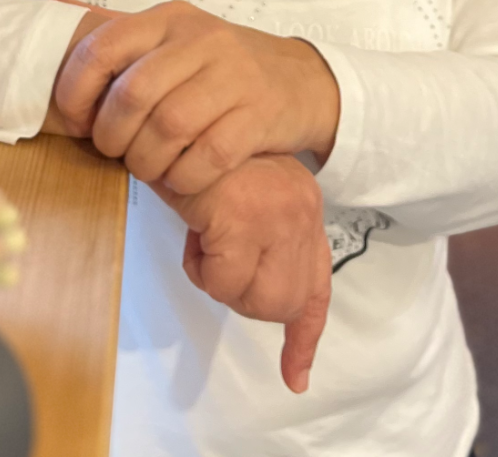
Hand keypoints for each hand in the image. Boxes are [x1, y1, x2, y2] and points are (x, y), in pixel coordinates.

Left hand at [52, 0, 339, 194]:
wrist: (300, 79)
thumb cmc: (220, 67)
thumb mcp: (174, 39)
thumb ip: (122, 41)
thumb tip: (53, 16)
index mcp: (168, 19)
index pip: (103, 47)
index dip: (76, 91)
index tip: (76, 120)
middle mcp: (200, 40)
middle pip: (133, 94)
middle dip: (112, 135)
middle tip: (114, 152)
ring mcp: (233, 76)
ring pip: (168, 127)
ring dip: (146, 161)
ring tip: (148, 167)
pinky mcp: (258, 115)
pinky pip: (207, 156)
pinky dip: (184, 178)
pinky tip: (182, 178)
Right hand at [152, 153, 331, 393]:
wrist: (182, 120)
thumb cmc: (203, 160)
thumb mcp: (242, 197)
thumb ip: (257, 240)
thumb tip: (259, 296)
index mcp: (303, 207)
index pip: (315, 286)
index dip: (304, 336)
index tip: (297, 378)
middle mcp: (302, 212)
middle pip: (283, 305)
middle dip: (242, 296)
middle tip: (215, 256)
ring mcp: (277, 215)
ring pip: (253, 300)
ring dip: (218, 281)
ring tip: (204, 235)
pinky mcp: (244, 218)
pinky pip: (221, 281)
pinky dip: (198, 266)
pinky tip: (195, 228)